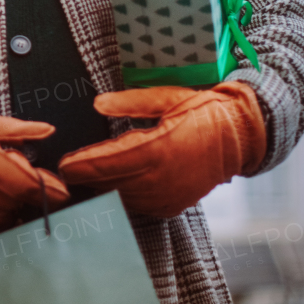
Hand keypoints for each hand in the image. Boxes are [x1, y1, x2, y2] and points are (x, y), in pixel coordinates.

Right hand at [0, 98, 69, 245]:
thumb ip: (20, 131)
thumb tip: (48, 131)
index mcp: (8, 177)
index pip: (48, 195)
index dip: (51, 188)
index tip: (46, 183)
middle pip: (28, 211)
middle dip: (22, 197)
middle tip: (2, 179)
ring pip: (7, 225)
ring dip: (3, 212)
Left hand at [57, 82, 265, 217]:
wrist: (240, 136)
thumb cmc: (203, 111)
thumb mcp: (167, 97)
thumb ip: (130, 103)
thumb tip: (98, 103)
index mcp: (158, 149)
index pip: (107, 163)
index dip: (81, 166)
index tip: (62, 164)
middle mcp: (161, 178)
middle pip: (109, 184)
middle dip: (85, 178)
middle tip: (66, 170)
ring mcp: (168, 196)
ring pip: (121, 197)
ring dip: (101, 188)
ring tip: (83, 176)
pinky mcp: (172, 205)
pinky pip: (138, 204)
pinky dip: (122, 195)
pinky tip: (111, 185)